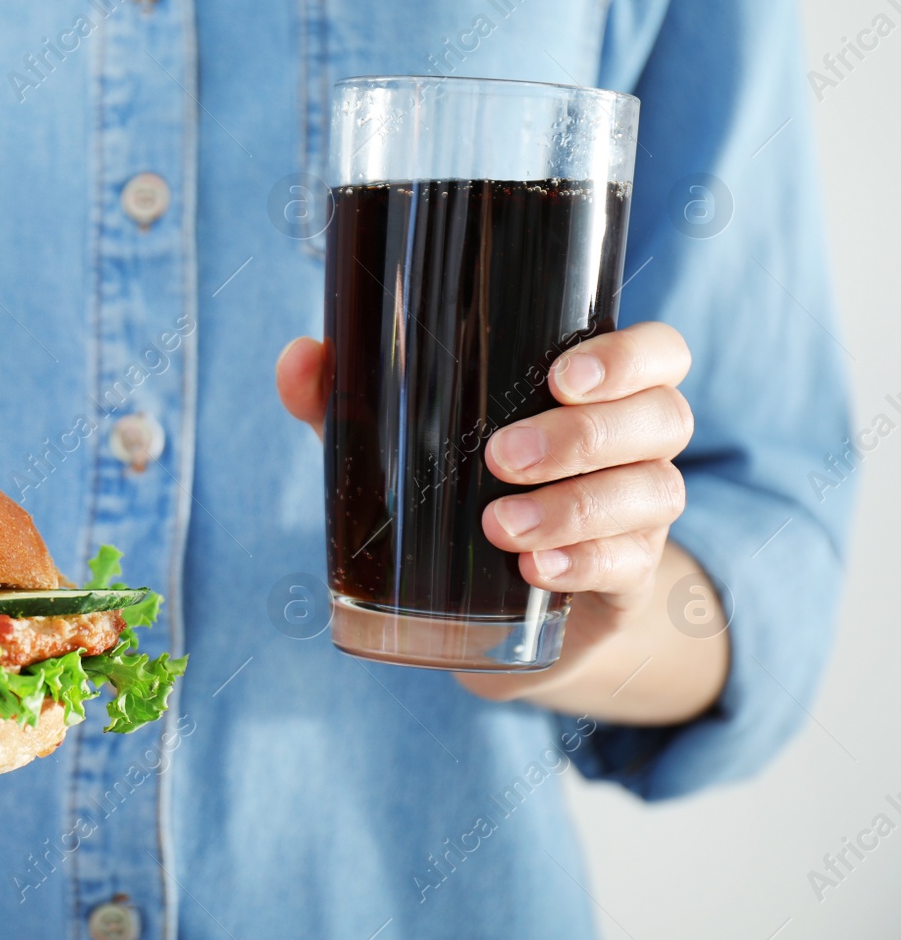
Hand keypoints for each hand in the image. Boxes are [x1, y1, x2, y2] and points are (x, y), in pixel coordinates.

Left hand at [277, 322, 703, 702]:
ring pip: (656, 492)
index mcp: (596, 393)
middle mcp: (637, 446)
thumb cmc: (455, 491)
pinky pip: (633, 565)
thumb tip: (298, 358)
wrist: (491, 608)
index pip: (657, 353)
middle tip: (501, 458)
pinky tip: (535, 571)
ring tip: (499, 527)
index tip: (560, 376)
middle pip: (663, 418)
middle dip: (583, 435)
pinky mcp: (629, 578)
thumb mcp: (400, 442)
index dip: (628, 357)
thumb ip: (346, 399)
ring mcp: (641, 514)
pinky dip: (585, 564)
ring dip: (578, 507)